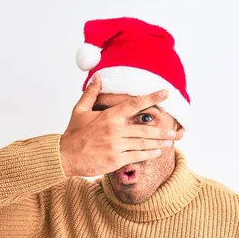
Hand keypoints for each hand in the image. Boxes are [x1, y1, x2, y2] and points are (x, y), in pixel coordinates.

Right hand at [59, 74, 177, 176]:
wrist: (65, 156)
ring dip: (158, 143)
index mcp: (109, 116)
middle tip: (174, 130)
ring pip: (143, 143)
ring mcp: (116, 146)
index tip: (165, 92)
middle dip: (161, 130)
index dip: (151, 97)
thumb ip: (91, 94)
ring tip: (169, 141)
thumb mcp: (80, 110)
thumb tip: (98, 78)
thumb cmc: (73, 134)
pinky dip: (148, 154)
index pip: (134, 104)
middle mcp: (115, 130)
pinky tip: (156, 152)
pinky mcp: (115, 160)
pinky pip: (136, 156)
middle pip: (144, 129)